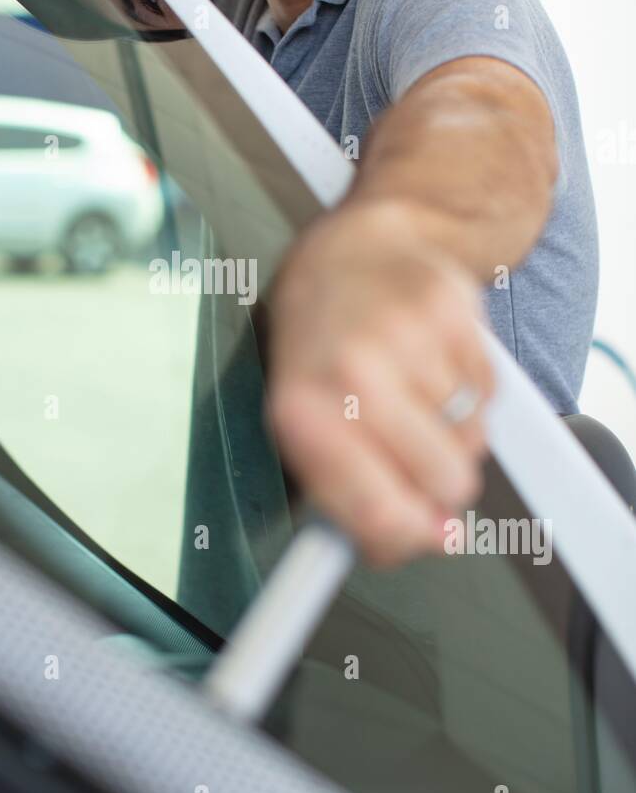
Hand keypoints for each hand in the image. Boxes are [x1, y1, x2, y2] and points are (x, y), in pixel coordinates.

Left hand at [268, 199, 495, 565]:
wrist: (349, 253)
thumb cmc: (322, 349)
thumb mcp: (305, 426)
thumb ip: (357, 496)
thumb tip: (427, 540)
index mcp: (301, 411)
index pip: (377, 509)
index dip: (411, 536)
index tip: (422, 535)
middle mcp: (351, 371)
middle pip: (445, 482)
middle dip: (440, 482)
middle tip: (414, 451)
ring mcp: (405, 336)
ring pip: (473, 440)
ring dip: (454, 433)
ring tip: (414, 396)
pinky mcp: (452, 310)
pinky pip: (491, 394)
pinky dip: (471, 393)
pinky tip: (433, 364)